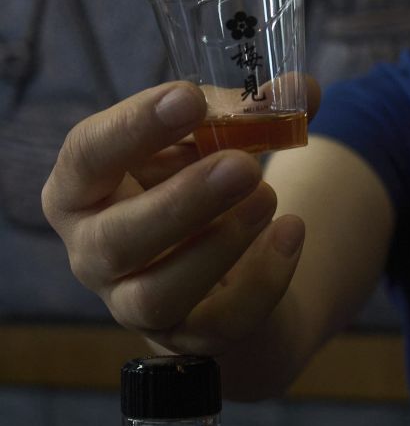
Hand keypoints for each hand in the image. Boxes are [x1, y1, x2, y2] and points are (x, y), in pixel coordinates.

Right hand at [40, 79, 319, 355]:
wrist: (230, 271)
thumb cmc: (201, 190)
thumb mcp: (215, 143)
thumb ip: (255, 113)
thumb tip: (307, 87)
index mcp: (85, 189)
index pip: (87, 155)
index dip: (134, 126)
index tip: (189, 97)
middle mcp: (95, 252)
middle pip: (118, 238)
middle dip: (183, 200)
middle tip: (243, 165)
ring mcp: (134, 304)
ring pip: (158, 294)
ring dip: (220, 243)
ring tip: (268, 196)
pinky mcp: (188, 337)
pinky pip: (221, 323)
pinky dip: (263, 279)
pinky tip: (291, 232)